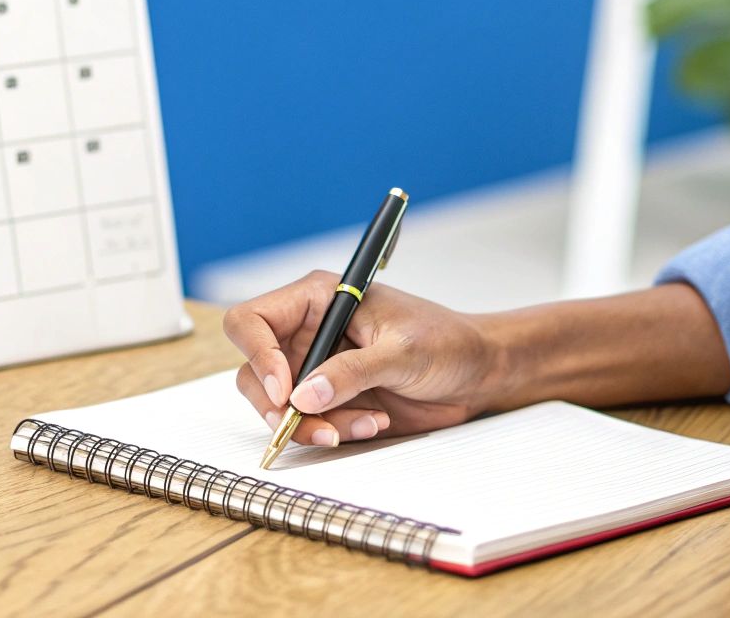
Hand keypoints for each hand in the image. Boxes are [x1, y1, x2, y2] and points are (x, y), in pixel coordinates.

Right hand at [223, 270, 500, 446]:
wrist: (476, 372)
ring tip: (363, 423)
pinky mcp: (331, 399)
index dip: (257, 354)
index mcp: (317, 299)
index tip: (282, 390)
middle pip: (255, 370)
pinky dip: (333, 431)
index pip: (253, 320)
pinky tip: (372, 421)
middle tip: (313, 424)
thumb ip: (352, 372)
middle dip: (279, 404)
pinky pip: (309, 422)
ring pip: (279, 405)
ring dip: (312, 424)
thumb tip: (302, 396)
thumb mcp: (402, 352)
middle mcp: (308, 331)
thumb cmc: (446, 342)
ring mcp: (316, 367)